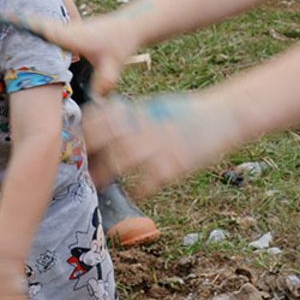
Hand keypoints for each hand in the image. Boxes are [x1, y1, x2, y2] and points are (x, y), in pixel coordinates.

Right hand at [2, 7, 144, 99]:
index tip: (3, 16)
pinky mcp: (68, 32)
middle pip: (35, 22)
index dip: (22, 24)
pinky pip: (47, 29)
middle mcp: (64, 29)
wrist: (129, 26)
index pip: (41, 29)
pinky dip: (34, 27)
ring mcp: (65, 29)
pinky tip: (22, 30)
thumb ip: (105, 83)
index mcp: (70, 36)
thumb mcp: (114, 66)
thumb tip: (96, 100)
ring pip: (40, 24)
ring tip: (0, 19)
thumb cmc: (120, 44)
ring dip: (23, 22)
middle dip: (16, 19)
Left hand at [82, 91, 241, 194]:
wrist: (224, 116)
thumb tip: (105, 121)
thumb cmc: (187, 113)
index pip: (101, 117)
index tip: (76, 142)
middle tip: (79, 169)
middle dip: (89, 155)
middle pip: (105, 140)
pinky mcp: (174, 165)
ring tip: (96, 185)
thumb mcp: (156, 105)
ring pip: (120, 162)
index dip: (85, 130)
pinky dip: (137, 191)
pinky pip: (147, 183)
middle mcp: (146, 126)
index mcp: (140, 110)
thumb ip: (132, 115)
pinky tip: (135, 193)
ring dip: (104, 176)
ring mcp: (159, 146)